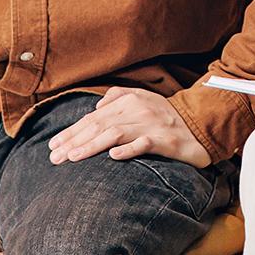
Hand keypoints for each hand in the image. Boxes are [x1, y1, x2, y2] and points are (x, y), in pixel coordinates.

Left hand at [46, 87, 212, 166]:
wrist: (200, 126)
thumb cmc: (167, 116)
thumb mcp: (143, 99)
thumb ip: (118, 97)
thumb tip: (96, 107)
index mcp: (130, 100)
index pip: (93, 117)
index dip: (72, 131)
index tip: (53, 146)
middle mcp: (138, 110)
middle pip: (99, 125)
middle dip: (74, 140)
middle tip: (54, 157)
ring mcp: (152, 124)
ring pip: (115, 134)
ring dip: (91, 146)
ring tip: (72, 157)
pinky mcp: (165, 140)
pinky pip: (144, 144)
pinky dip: (128, 150)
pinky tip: (113, 157)